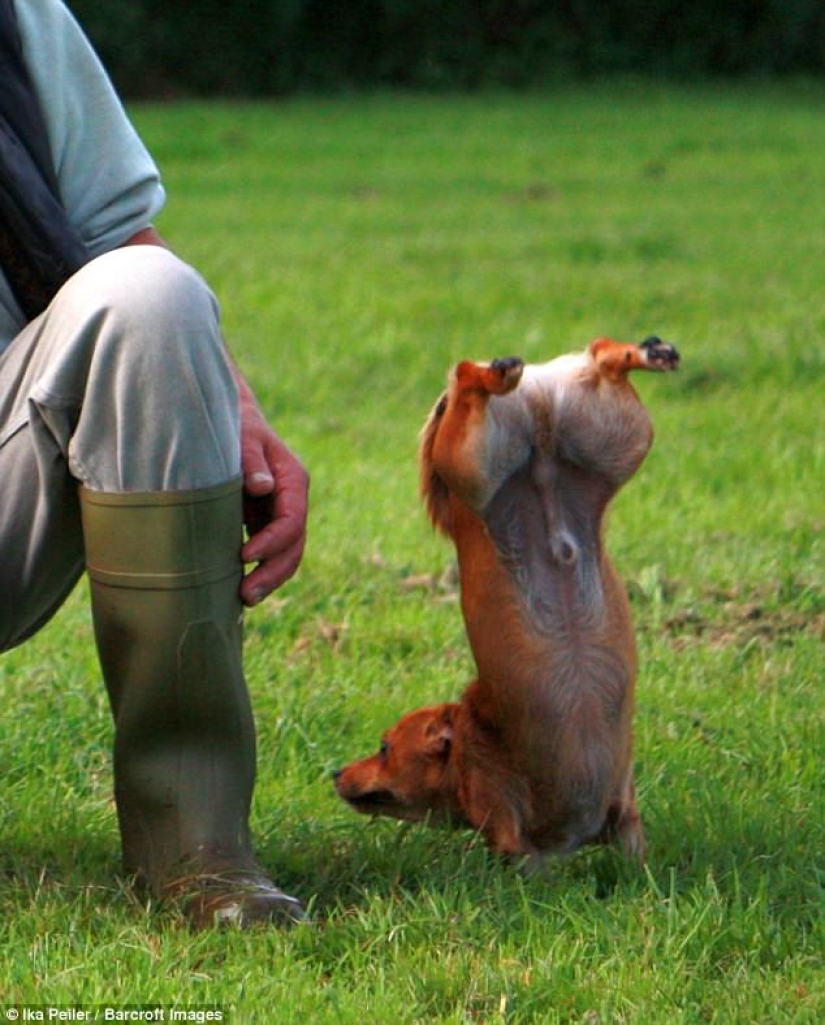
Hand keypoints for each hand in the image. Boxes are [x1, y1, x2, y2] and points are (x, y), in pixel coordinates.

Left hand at [235, 373, 308, 605]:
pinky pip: (269, 553)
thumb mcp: (243, 436)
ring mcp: (279, 513)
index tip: (244, 555)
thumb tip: (262, 486)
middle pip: (294, 545)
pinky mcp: (264, 522)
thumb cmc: (235, 425)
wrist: (230, 418)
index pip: (291, 520)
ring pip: (286, 554)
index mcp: (293, 480)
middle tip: (246, 594)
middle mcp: (292, 501)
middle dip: (273, 572)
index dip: (272, 542)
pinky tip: (239, 588)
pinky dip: (259, 570)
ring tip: (244, 599)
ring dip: (269, 578)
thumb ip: (252, 460)